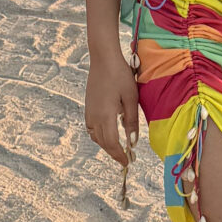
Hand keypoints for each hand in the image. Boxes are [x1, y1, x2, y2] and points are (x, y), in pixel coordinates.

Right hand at [86, 55, 139, 169]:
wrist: (103, 59)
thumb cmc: (120, 76)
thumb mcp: (131, 98)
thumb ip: (131, 121)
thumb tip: (133, 141)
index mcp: (105, 116)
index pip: (111, 143)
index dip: (119, 155)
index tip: (128, 162)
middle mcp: (94, 117)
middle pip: (102, 142)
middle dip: (114, 152)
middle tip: (126, 158)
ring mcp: (89, 112)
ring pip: (95, 137)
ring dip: (106, 145)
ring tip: (119, 148)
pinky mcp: (88, 107)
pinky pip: (91, 128)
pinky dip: (99, 135)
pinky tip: (108, 132)